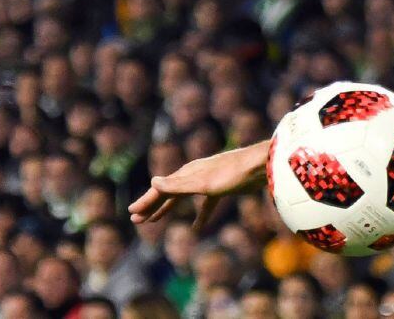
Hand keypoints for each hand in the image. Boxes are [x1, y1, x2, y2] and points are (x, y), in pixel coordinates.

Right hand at [128, 140, 269, 231]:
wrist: (262, 166)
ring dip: (168, 208)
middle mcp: (194, 175)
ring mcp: (208, 181)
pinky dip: (199, 215)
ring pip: (183, 198)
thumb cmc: (232, 174)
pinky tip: (197, 228)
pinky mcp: (223, 188)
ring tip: (154, 220)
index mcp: (187, 173)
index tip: (131, 213)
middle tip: (136, 219)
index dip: (145, 201)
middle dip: (152, 205)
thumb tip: (153, 181)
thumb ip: (179, 185)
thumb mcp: (203, 183)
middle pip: (168, 192)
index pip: (160, 188)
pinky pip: (205, 204)